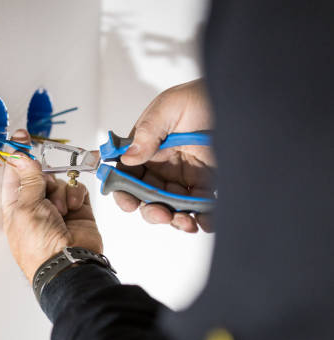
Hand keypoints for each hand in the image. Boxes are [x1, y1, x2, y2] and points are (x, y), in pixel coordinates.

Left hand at [2, 130, 102, 282]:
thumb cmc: (39, 246)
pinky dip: (76, 195)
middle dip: (44, 177)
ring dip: (61, 192)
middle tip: (45, 188)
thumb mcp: (26, 207)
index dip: (17, 154)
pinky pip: (77, 189)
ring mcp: (57, 208)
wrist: (68, 264)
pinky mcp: (78, 210)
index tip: (20, 136)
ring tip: (60, 210)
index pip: (14, 173)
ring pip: (60, 180)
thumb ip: (28, 178)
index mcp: (15, 205)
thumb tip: (21, 156)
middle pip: (40, 174)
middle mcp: (35, 205)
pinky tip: (73, 208)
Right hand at [114, 79, 215, 232]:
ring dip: (175, 219)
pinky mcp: (205, 181)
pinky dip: (202, 217)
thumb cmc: (199, 96)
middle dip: (151, 210)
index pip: (127, 174)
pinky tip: (204, 222)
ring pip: (171, 205)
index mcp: (145, 148)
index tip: (129, 203)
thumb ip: (147, 132)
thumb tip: (129, 157)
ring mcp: (182, 175)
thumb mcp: (168, 107)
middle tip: (161, 213)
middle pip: (147, 196)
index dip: (123, 191)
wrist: (238, 97)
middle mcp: (161, 165)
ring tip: (186, 223)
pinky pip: (200, 204)